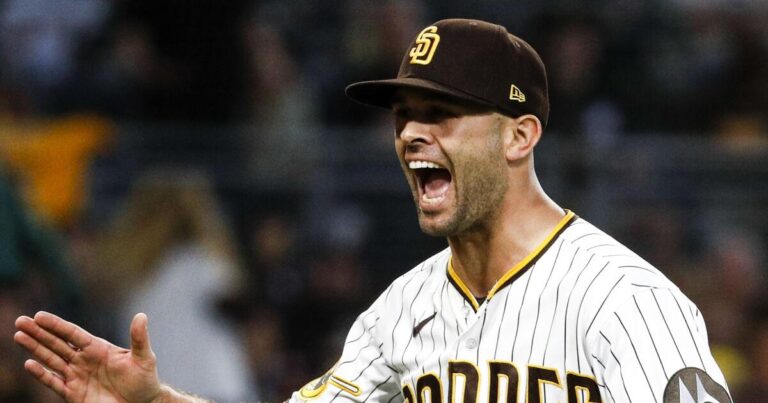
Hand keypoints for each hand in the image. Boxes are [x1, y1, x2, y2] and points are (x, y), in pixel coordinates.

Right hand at [14, 311, 162, 402]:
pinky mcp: (74, 393)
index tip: (39, 316)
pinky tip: (29, 364)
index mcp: (97, 348)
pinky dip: (42, 374)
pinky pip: (54, 382)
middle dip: (39, 333)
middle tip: (20, 321)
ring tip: (19, 336)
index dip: (56, 325)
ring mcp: (77, 376)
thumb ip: (139, 338)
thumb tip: (141, 315)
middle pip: (57, 343)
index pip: (72, 333)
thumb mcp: (144, 357)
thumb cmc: (144, 379)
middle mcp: (84, 360)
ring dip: (35, 349)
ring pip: (51, 359)